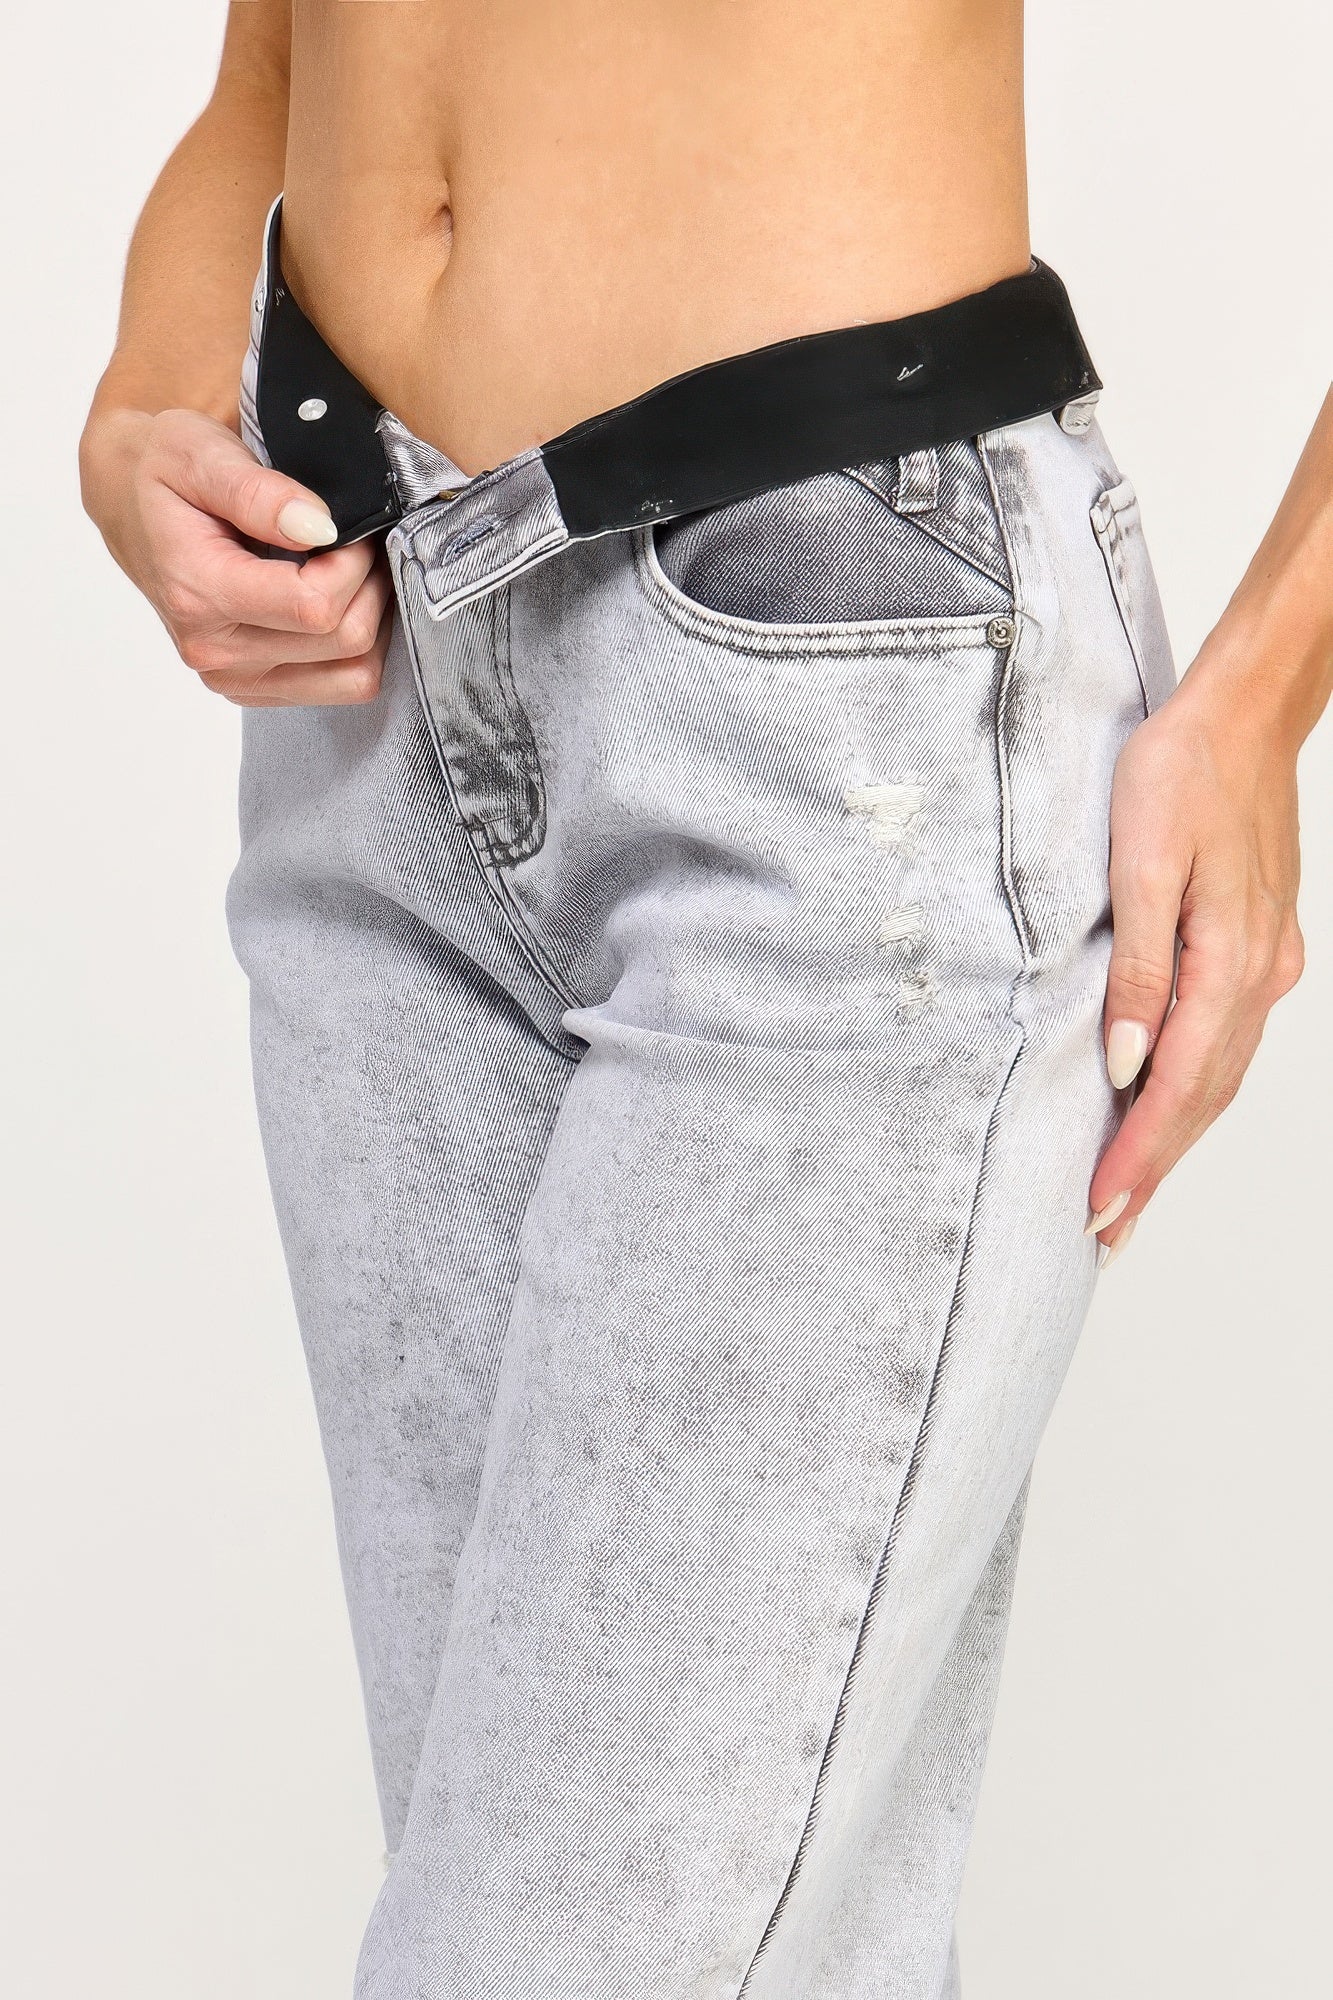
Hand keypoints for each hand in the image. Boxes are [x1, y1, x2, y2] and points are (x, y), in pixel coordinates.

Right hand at [80, 405, 392, 705]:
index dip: (353, 563)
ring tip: (348, 570)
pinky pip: (340, 686)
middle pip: (343, 640)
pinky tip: (337, 601)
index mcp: (199, 595)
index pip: (315, 605)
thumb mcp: (197, 453)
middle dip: (368, 585)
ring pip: (353, 673)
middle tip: (356, 542)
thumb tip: (318, 526)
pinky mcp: (253, 688)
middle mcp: (216, 652)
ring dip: (370, 617)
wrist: (127, 500)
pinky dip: (355, 646)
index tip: (348, 526)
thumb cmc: (160, 472)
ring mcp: (234, 678)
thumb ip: (259, 492)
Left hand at [1087, 665, 1305, 1261]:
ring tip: (1131, 1193)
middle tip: (1108, 1233)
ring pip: (1220, 1071)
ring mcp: (1266, 961)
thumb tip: (1123, 1061)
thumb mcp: (1140, 860)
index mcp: (1229, 959)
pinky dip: (1195, 1085)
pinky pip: (1227, 1037)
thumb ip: (1136, 966)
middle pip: (1205, 1094)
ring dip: (1176, 1136)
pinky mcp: (1259, 944)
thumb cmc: (1180, 772)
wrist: (1243, 713)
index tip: (1102, 1210)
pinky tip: (1168, 1106)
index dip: (1140, 1154)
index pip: (1178, 1083)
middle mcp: (1259, 973)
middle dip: (1156, 1167)